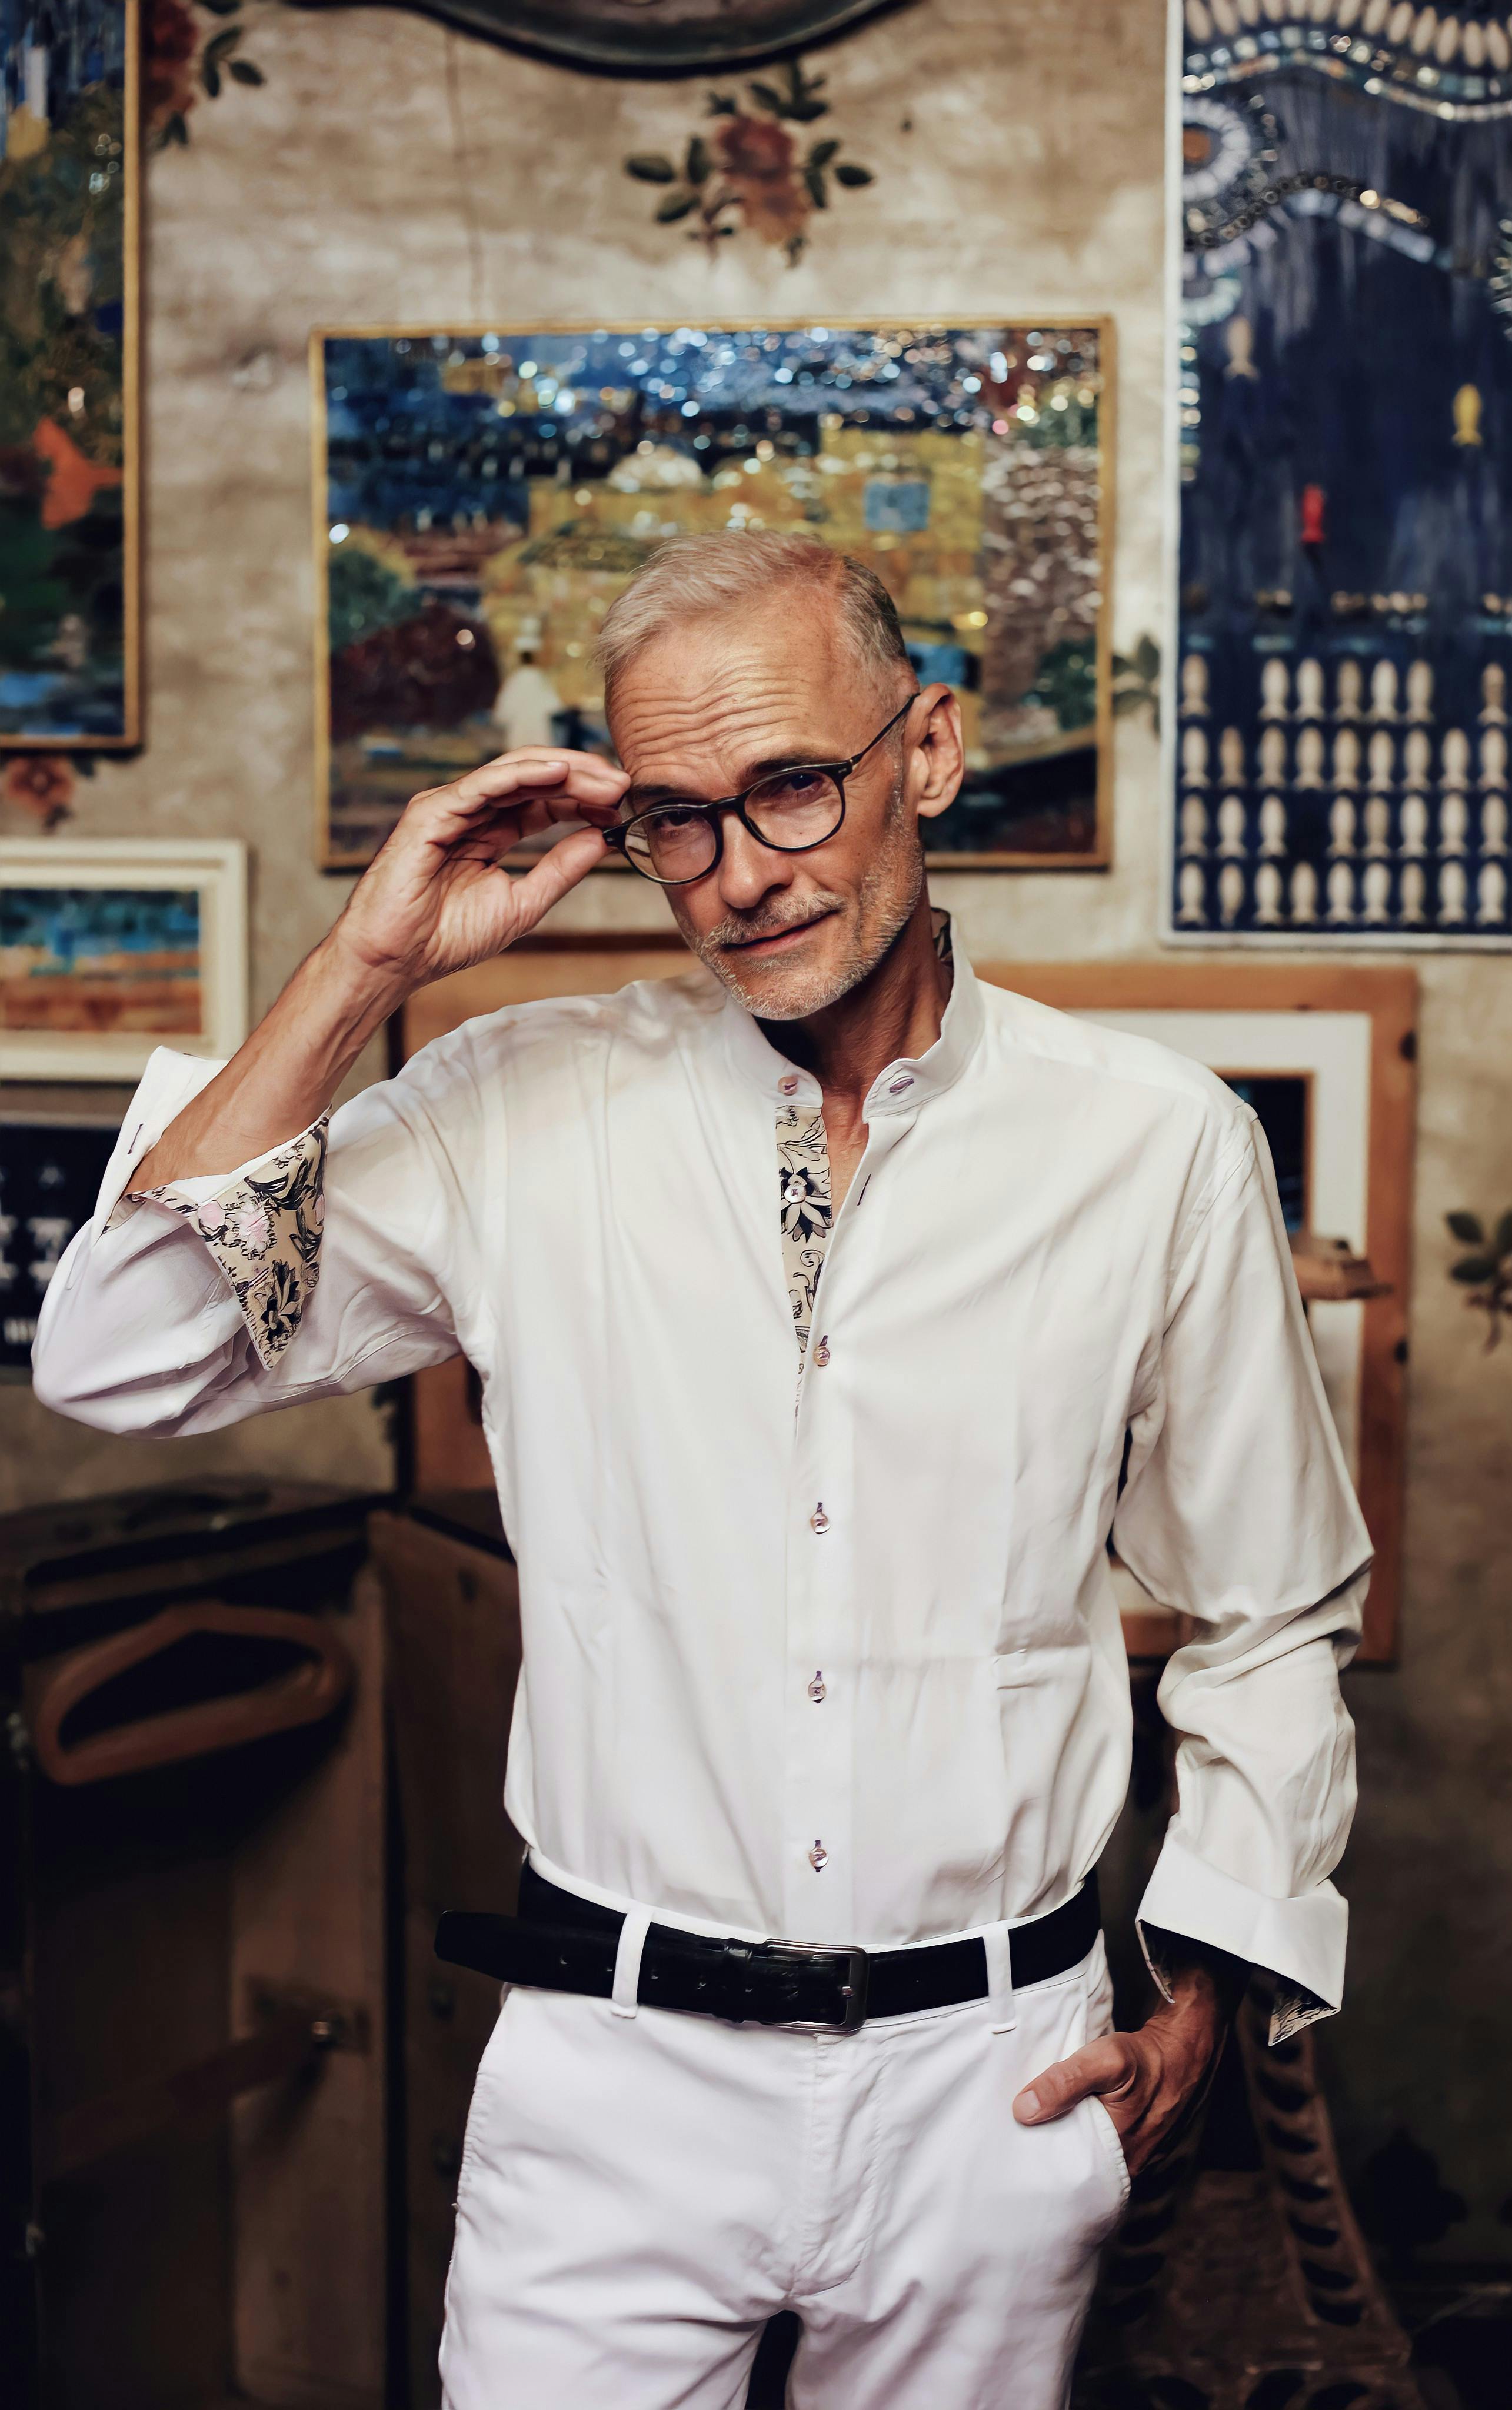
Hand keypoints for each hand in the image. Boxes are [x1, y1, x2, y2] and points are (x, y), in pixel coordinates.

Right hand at [330, 747, 629, 1001]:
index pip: (543, 801)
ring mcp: (449, 808)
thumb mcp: (522, 903)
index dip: (583, 798)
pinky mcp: (430, 812)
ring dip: (562, 771)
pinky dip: (521, 774)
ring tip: (603, 778)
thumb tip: (601, 840)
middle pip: (534, 779)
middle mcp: (471, 813)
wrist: (396, 960)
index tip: (621, 806)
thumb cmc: (445, 938)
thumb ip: (561, 870)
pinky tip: (557, 772)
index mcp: (490, 833)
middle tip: (623, 784)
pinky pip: (481, 784)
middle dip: (582, 777)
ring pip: (513, 773)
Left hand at [1012, 1964, 1236, 2179]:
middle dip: (1048, 2152)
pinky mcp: (1130, 2140)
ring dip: (1063, 2139)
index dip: (1039, 2160)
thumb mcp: (1104, 2061)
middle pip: (1075, 2166)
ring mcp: (1130, 2155)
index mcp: (1118, 2160)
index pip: (1068, 2174)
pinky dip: (1078, 2131)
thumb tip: (1024, 2111)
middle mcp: (1125, 2166)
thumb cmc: (1144, 2057)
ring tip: (1032, 2125)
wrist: (1180, 2049)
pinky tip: (1060, 2116)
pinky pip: (1096, 2143)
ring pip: (1085, 2154)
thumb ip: (1065, 2083)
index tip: (1013, 2144)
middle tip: (1017, 2135)